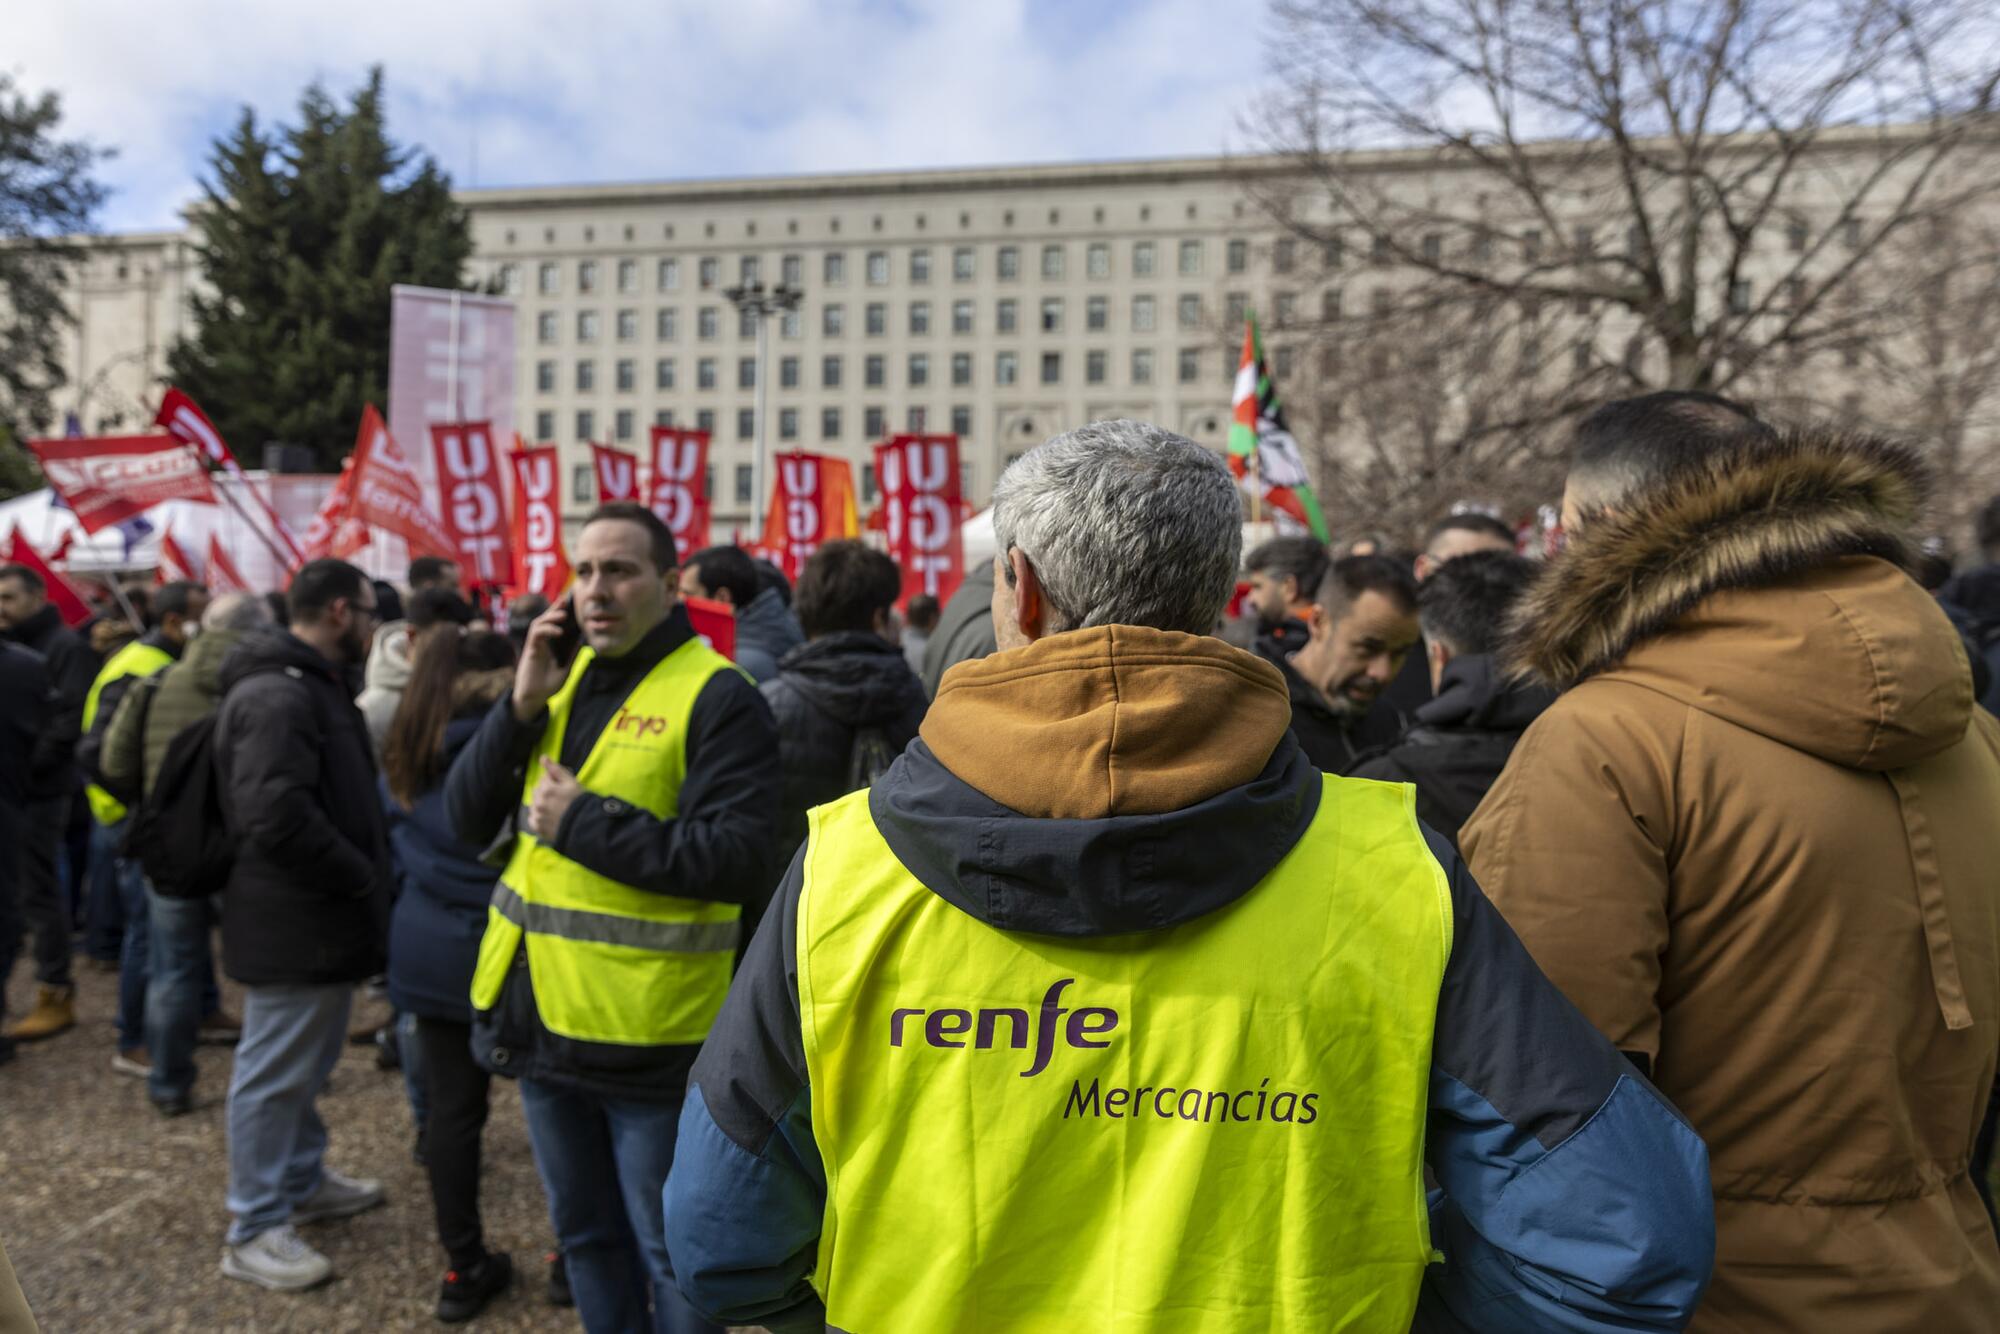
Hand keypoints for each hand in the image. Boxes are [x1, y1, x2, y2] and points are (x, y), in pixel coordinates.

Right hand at [513, 601, 573, 721]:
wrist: (534, 698)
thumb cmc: (548, 685)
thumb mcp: (566, 668)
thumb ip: (572, 655)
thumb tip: (582, 640)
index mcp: (550, 645)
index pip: (555, 625)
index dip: (560, 613)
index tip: (570, 604)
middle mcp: (541, 642)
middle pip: (545, 620)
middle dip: (554, 608)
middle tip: (565, 600)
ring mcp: (535, 645)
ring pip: (539, 623)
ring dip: (550, 616)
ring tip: (563, 615)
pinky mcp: (530, 650)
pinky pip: (536, 634)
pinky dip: (547, 629)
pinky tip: (558, 631)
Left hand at [528, 757, 582, 841]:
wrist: (585, 826)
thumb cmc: (580, 802)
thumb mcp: (571, 782)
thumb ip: (555, 769)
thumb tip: (542, 757)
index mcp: (546, 789)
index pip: (544, 778)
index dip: (555, 781)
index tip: (564, 787)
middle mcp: (538, 802)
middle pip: (537, 790)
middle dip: (546, 790)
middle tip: (561, 797)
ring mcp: (537, 815)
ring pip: (534, 803)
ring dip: (541, 803)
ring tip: (555, 808)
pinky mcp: (537, 827)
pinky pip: (532, 818)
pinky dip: (538, 816)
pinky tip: (549, 816)